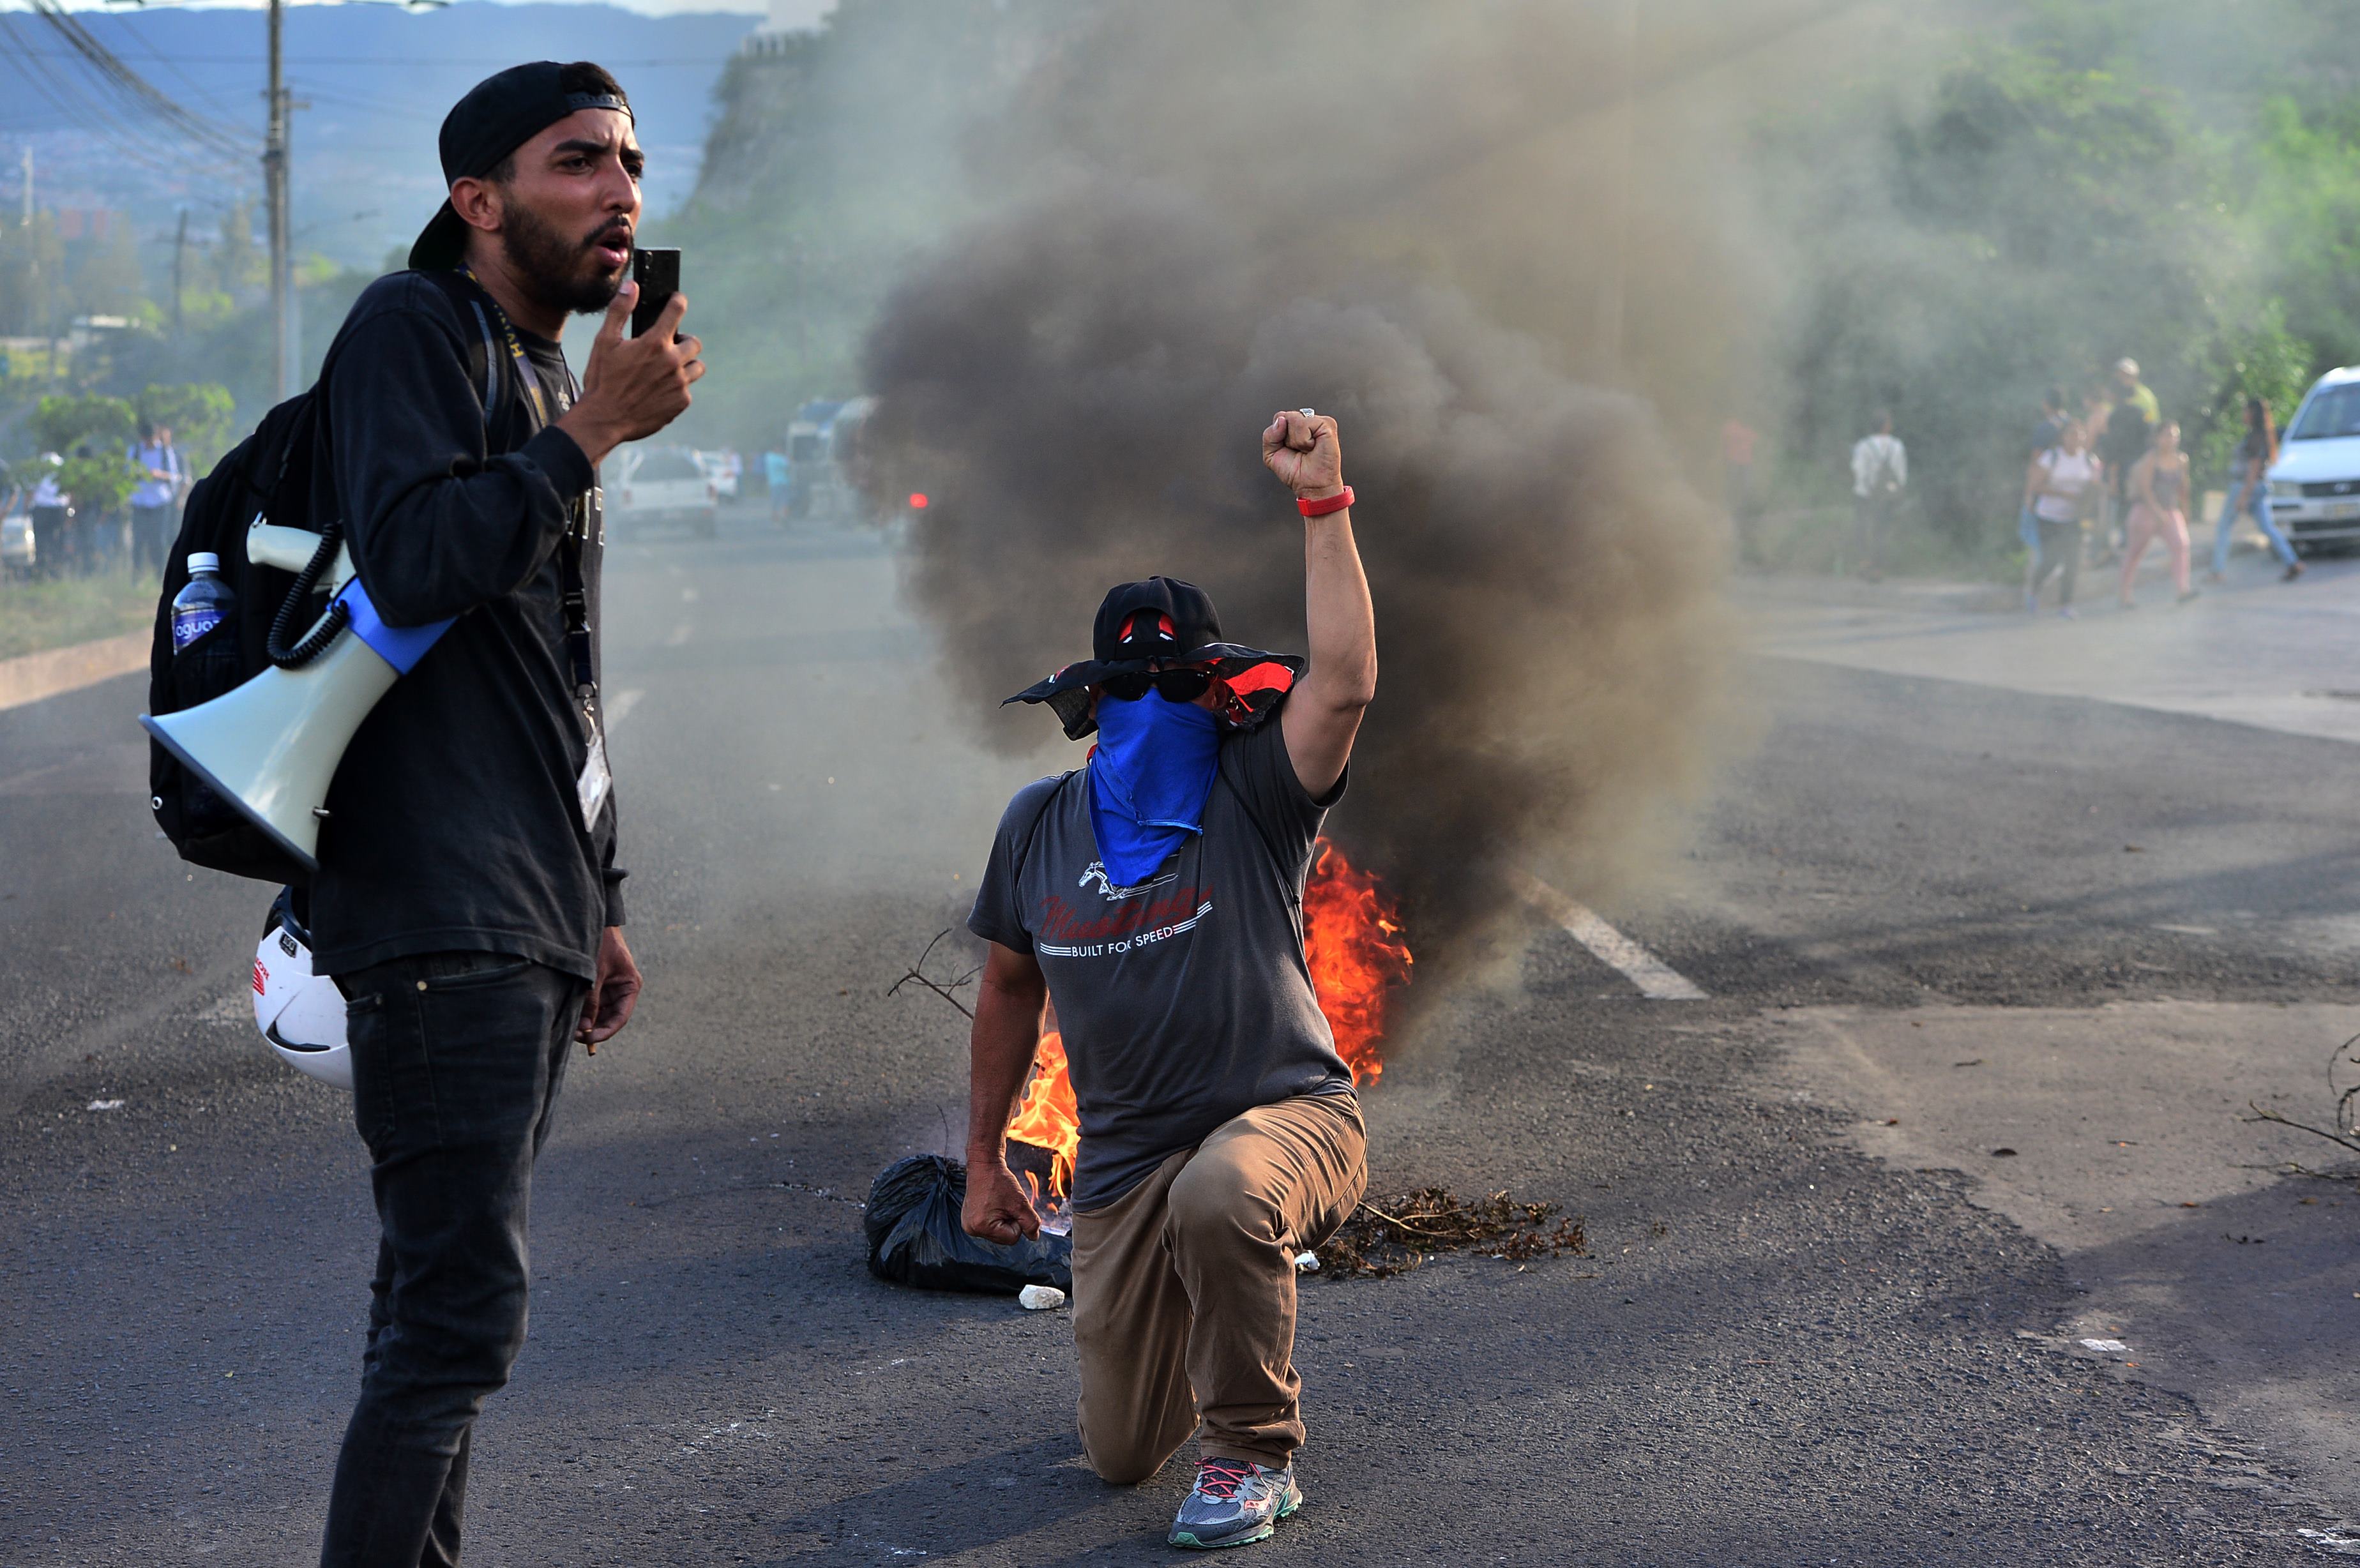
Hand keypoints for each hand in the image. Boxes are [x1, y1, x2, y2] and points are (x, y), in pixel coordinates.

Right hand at [557, 282, 705, 466]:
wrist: (604, 419)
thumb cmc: (602, 379)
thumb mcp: (604, 341)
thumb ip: (619, 311)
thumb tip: (632, 286)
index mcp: (654, 343)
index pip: (676, 311)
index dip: (678, 302)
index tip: (677, 302)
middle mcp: (672, 362)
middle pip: (694, 343)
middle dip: (683, 342)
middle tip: (668, 347)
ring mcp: (679, 384)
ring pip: (697, 367)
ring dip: (686, 365)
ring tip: (667, 369)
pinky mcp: (681, 403)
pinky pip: (688, 389)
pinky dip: (678, 388)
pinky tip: (659, 390)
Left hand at [577, 925, 640, 1050]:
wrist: (592, 922)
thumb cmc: (600, 943)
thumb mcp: (595, 973)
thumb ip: (592, 1000)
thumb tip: (585, 1027)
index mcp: (629, 986)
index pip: (620, 1017)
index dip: (606, 1031)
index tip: (590, 1039)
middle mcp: (621, 990)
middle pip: (609, 1018)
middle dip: (594, 1028)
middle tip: (576, 1035)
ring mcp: (608, 989)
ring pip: (599, 1014)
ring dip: (587, 1021)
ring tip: (571, 1028)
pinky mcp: (596, 985)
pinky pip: (591, 1004)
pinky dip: (582, 1012)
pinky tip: (571, 1017)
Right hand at [961, 1154, 1040, 1244]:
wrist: (984, 1165)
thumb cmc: (1000, 1181)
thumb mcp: (1020, 1203)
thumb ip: (1031, 1223)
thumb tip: (1034, 1237)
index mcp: (981, 1227)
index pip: (1012, 1238)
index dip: (1018, 1222)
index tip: (1011, 1205)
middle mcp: (971, 1229)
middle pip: (1004, 1237)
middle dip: (1010, 1221)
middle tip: (1005, 1203)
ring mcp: (968, 1225)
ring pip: (998, 1232)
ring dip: (1003, 1219)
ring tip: (998, 1203)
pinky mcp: (969, 1220)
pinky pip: (990, 1226)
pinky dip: (995, 1217)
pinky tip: (992, 1204)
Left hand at [1263, 409, 1344, 500]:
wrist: (1312, 486)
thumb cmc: (1296, 472)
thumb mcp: (1271, 454)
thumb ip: (1269, 435)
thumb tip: (1281, 421)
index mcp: (1296, 426)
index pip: (1279, 418)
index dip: (1278, 435)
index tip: (1289, 449)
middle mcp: (1307, 421)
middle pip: (1284, 416)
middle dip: (1285, 438)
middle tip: (1298, 450)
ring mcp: (1318, 421)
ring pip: (1293, 419)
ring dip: (1296, 440)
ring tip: (1306, 450)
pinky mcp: (1327, 424)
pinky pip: (1304, 424)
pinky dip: (1304, 440)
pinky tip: (1313, 447)